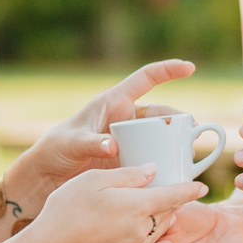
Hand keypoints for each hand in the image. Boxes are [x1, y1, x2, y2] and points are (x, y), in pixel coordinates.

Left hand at [9, 59, 199, 207]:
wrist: (49, 175)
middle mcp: (127, 117)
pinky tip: (177, 173)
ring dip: (178, 142)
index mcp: (114, 102)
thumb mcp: (71, 143)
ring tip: (189, 154)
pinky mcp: (131, 159)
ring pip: (162, 136)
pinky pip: (154, 157)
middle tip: (193, 133)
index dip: (168, 70)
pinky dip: (167, 162)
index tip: (190, 67)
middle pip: (161, 113)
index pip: (146, 79)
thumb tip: (112, 147)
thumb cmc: (57, 148)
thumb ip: (91, 143)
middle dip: (180, 120)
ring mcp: (131, 139)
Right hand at [22, 165, 205, 242]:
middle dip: (176, 204)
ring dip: (167, 224)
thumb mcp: (93, 181)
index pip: (173, 195)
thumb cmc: (66, 209)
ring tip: (170, 215)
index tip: (203, 186)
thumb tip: (153, 170)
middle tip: (179, 195)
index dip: (190, 189)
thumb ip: (127, 175)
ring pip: (160, 235)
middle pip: (168, 215)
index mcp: (137, 206)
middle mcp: (141, 231)